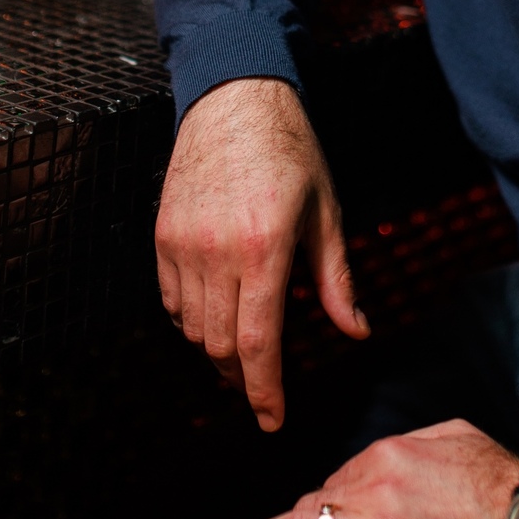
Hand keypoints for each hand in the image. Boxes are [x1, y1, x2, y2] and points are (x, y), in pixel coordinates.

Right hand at [155, 77, 368, 430]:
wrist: (233, 98)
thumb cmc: (290, 151)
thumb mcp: (327, 212)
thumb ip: (336, 279)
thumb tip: (355, 331)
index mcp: (265, 247)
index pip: (258, 343)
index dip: (265, 390)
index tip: (273, 419)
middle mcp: (217, 251)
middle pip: (221, 346)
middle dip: (242, 378)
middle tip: (262, 389)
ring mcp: (182, 244)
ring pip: (192, 328)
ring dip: (216, 351)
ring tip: (241, 354)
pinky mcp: (162, 235)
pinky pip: (171, 300)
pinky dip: (191, 320)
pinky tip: (215, 315)